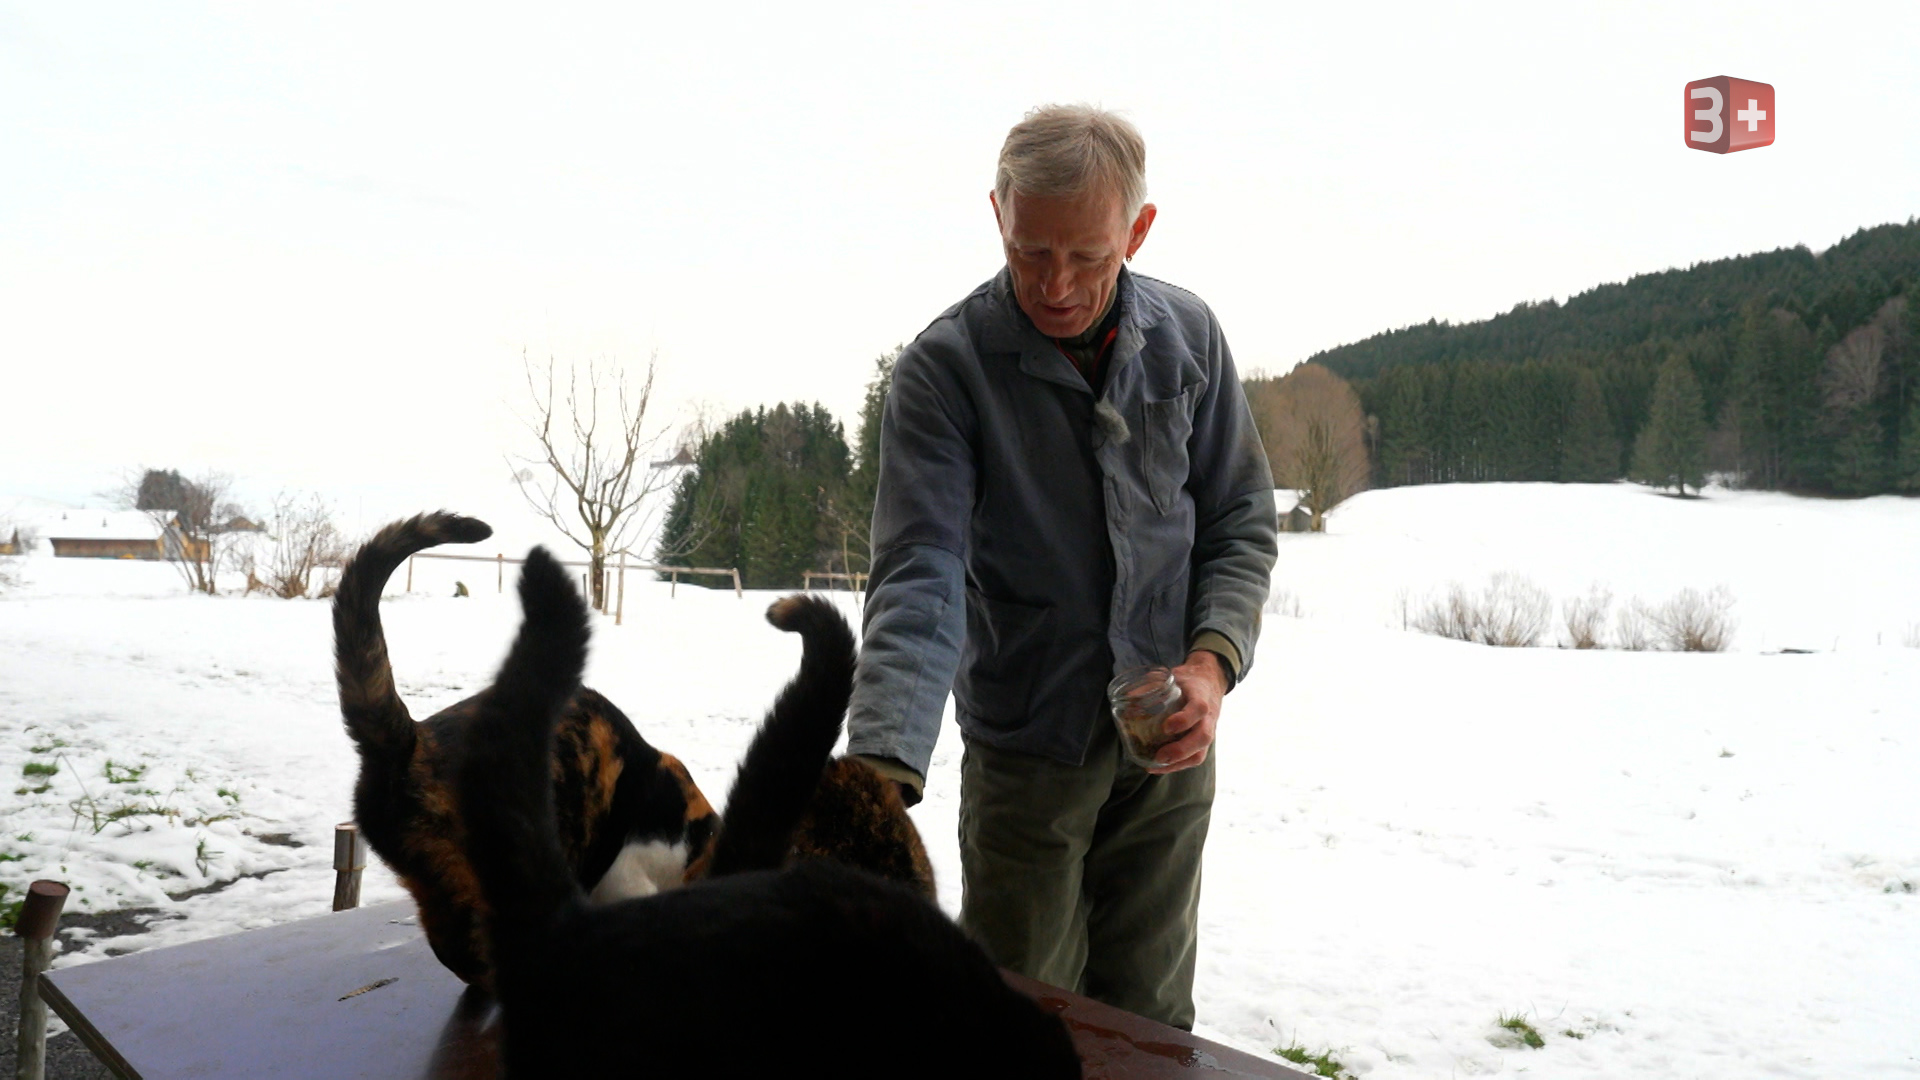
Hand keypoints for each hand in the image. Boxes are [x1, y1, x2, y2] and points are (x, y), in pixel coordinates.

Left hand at [1150, 650, 1226, 773]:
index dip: (1184, 720)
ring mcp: (1208, 730)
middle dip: (1181, 750)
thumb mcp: (1174, 675)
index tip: (1166, 727)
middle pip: (1203, 737)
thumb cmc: (1188, 680)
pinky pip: (1195, 758)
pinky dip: (1177, 765)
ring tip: (1156, 765)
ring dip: (1178, 763)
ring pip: (1200, 753)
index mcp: (1201, 696)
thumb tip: (1128, 698)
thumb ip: (1153, 683)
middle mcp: (1208, 716)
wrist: (1210, 681)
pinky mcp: (1202, 742)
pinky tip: (1160, 767)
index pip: (1199, 709)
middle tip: (1160, 755)